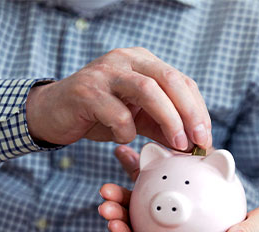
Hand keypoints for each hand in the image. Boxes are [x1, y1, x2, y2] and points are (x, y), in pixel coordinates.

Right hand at [26, 47, 211, 150]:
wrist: (53, 113)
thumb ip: (161, 126)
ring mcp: (105, 73)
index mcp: (142, 62)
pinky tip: (124, 140)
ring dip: (168, 119)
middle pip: (169, 80)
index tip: (206, 138)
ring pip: (147, 90)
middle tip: (199, 142)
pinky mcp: (86, 91)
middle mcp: (126, 60)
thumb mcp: (136, 118)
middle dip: (190, 113)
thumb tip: (192, 144)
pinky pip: (117, 113)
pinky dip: (127, 131)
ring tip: (177, 144)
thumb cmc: (97, 114)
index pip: (181, 81)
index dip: (198, 110)